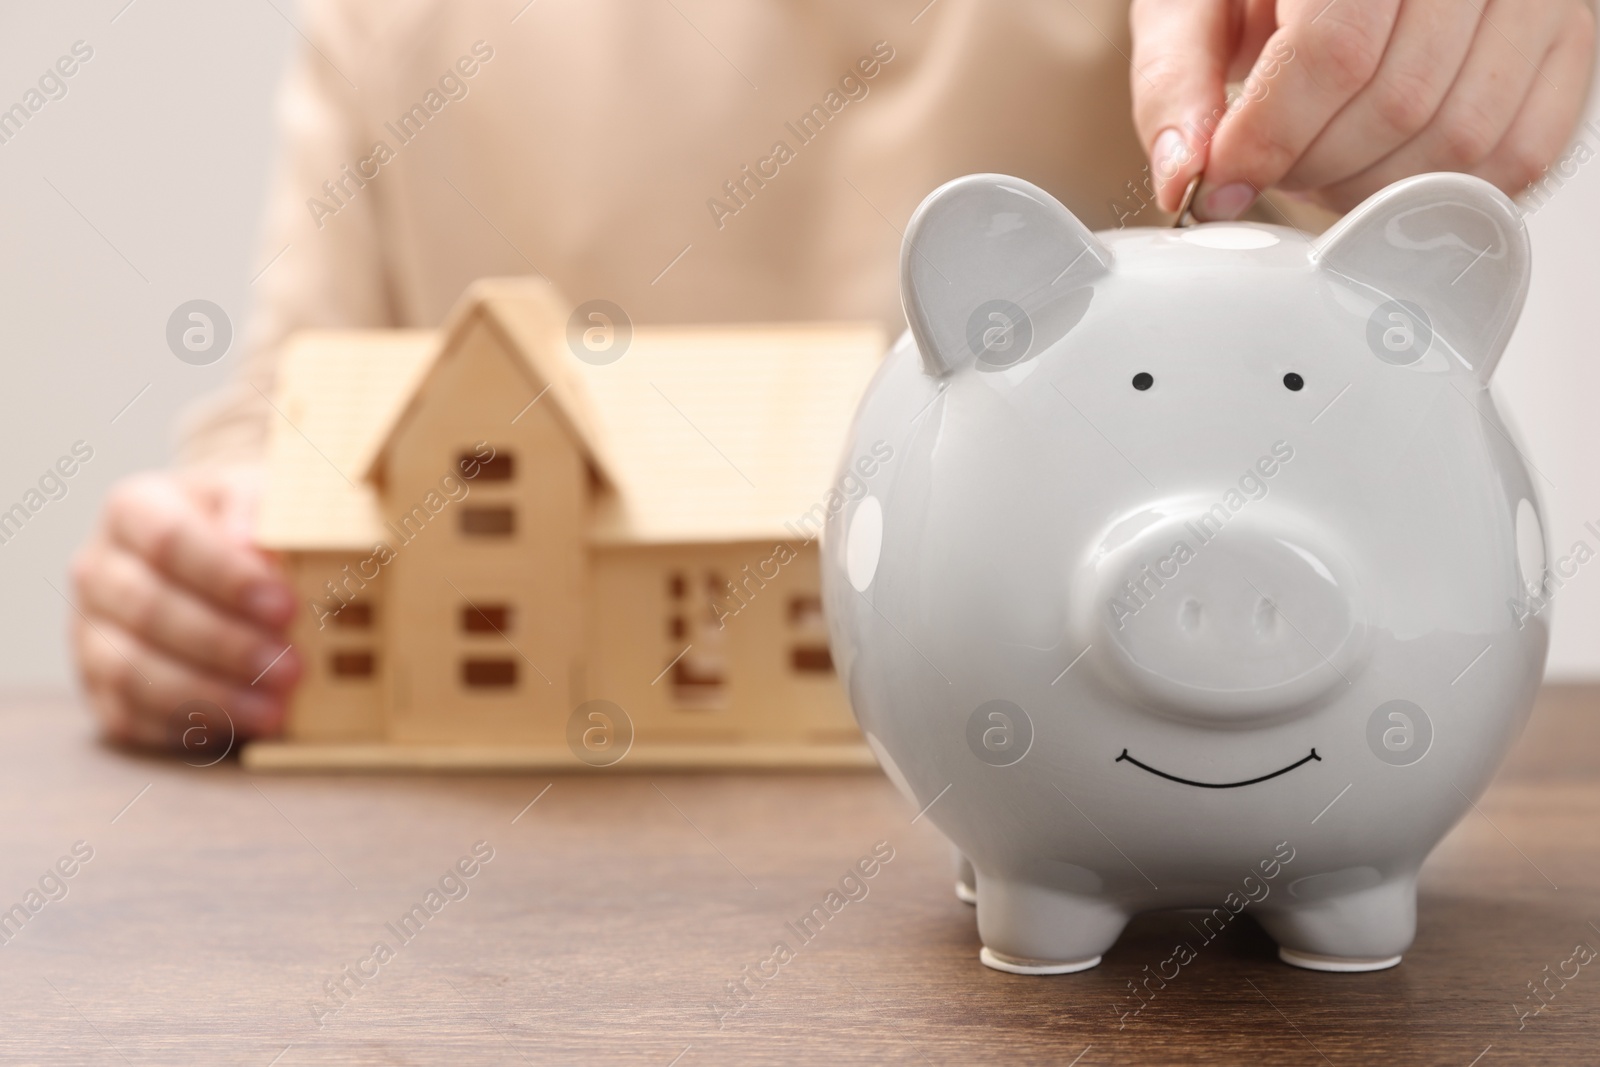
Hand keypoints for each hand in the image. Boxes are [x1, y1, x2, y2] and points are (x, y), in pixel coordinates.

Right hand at [70, 467, 300, 750]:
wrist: (226, 559)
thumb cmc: (251, 527)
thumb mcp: (265, 498)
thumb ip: (262, 510)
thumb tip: (253, 541)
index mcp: (135, 509)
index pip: (169, 539)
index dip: (227, 577)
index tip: (286, 606)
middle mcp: (99, 568)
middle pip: (148, 608)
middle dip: (226, 644)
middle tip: (291, 668)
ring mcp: (90, 630)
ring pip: (132, 670)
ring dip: (209, 694)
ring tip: (276, 709)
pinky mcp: (98, 685)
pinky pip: (129, 715)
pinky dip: (187, 725)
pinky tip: (241, 728)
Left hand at [1130, 0, 1595, 217]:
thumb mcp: (1194, 2)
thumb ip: (1177, 81)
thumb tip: (1184, 178)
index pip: (1336, 50)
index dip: (1270, 138)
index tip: (1223, 180)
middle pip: (1400, 103)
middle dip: (1313, 168)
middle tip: (1272, 167)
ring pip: (1463, 138)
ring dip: (1372, 189)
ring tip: (1321, 164)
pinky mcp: (1571, 39)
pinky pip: (1525, 151)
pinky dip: (1443, 192)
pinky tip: (1383, 172)